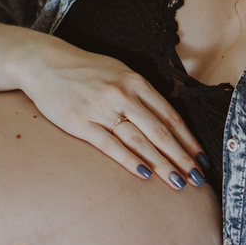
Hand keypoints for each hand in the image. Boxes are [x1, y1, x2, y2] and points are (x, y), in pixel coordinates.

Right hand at [18, 34, 208, 189]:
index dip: (188, 140)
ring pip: (140, 142)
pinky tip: (145, 175)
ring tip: (178, 182)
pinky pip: (110, 146)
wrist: (44, 62)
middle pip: (160, 132)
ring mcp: (101, 109)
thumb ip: (142, 92)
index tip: (202, 159)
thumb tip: (168, 116)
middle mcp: (123, 94)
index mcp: (136, 81)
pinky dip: (129, 161)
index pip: (170, 116)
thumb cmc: (85, 69)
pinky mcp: (80, 122)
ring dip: (162, 164)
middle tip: (198, 179)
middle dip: (182, 157)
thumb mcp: (119, 71)